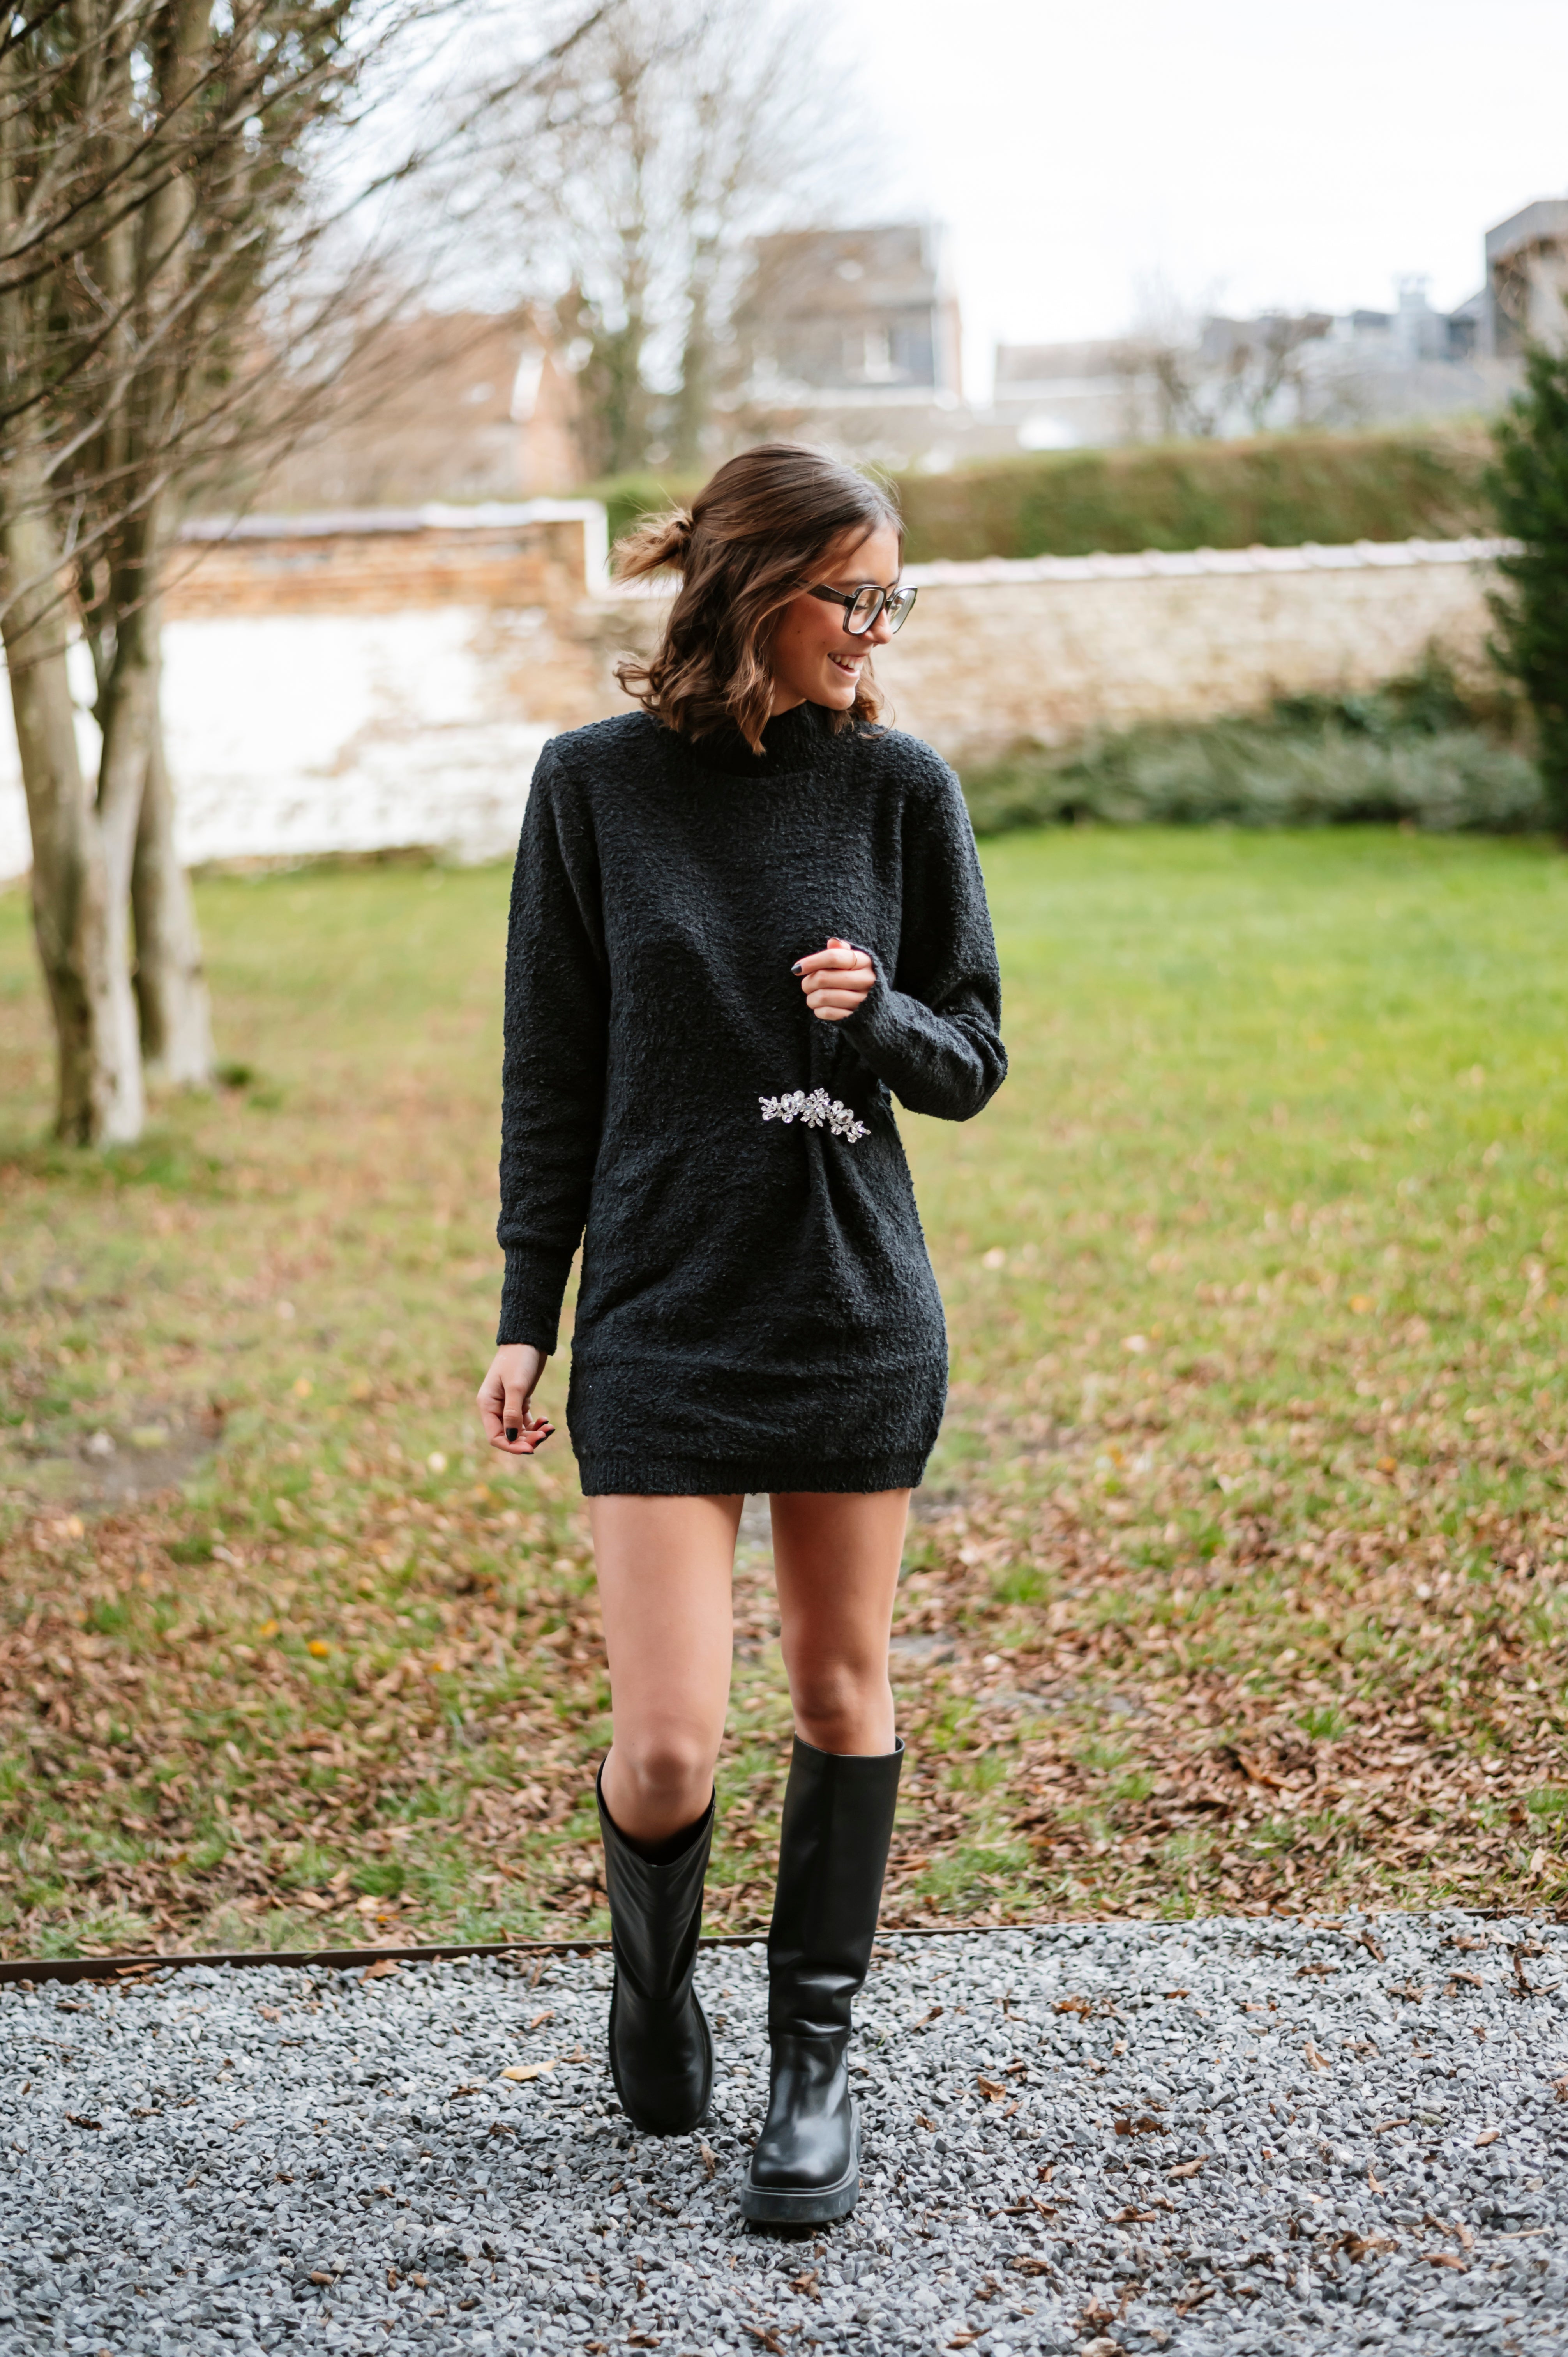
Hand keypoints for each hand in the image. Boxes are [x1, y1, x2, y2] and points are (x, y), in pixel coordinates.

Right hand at [476, 1343, 553, 1457]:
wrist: (528, 1340)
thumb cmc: (518, 1360)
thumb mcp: (516, 1386)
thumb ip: (512, 1413)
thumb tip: (511, 1438)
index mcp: (487, 1404)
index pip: (496, 1436)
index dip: (511, 1446)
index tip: (530, 1449)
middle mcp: (495, 1407)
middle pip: (509, 1435)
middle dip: (526, 1440)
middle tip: (544, 1436)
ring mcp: (507, 1405)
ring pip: (519, 1430)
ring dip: (533, 1434)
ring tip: (549, 1428)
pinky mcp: (520, 1400)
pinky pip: (525, 1421)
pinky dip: (536, 1425)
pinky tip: (547, 1421)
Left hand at [794, 937, 875, 1023]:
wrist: (873, 1005)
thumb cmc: (855, 977)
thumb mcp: (852, 961)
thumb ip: (840, 951)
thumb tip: (833, 942)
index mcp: (865, 961)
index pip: (833, 957)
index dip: (812, 961)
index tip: (797, 968)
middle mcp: (866, 980)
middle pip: (823, 978)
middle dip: (807, 982)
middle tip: (806, 984)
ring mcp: (861, 1000)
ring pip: (822, 997)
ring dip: (810, 998)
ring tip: (813, 996)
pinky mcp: (854, 1016)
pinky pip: (826, 1012)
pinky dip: (817, 1010)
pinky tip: (821, 1006)